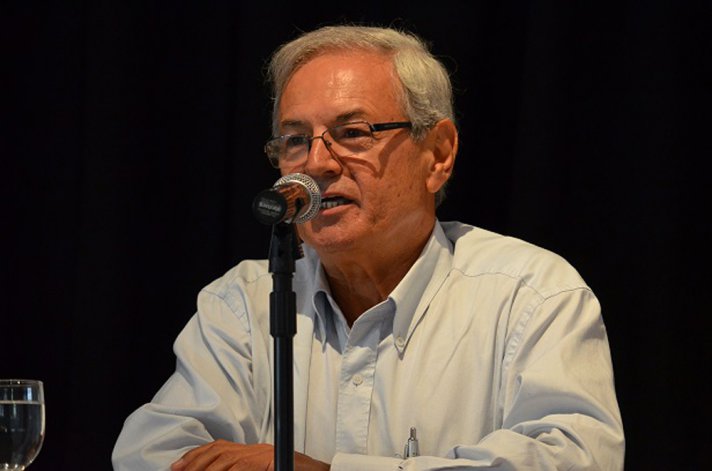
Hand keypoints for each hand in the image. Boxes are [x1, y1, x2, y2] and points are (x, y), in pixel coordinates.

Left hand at [171, 440, 329, 470]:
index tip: (176, 466)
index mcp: (254, 453)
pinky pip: (243, 468)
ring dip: (208, 470)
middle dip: (195, 464)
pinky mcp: (272, 461)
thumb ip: (244, 469)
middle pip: (220, 452)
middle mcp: (258, 450)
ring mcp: (265, 455)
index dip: (196, 455)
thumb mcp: (266, 470)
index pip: (220, 448)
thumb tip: (218, 470)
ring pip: (228, 460)